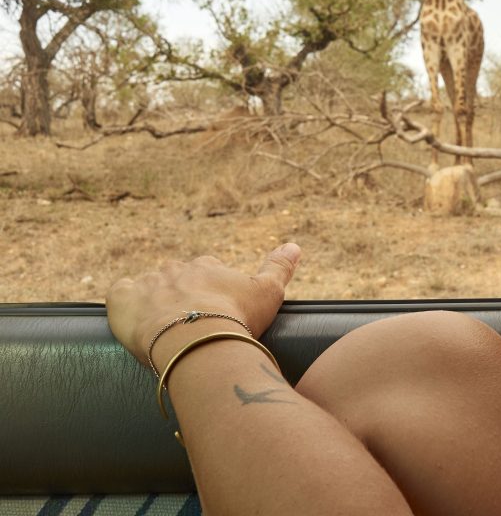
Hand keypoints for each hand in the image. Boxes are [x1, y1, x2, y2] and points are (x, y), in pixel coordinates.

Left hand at [106, 243, 300, 364]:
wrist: (198, 341)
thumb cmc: (236, 318)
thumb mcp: (268, 292)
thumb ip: (280, 267)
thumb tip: (295, 245)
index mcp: (207, 266)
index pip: (208, 269)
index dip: (212, 290)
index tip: (216, 308)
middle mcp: (176, 270)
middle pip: (177, 277)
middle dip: (182, 295)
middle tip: (190, 322)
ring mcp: (148, 284)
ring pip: (149, 286)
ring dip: (154, 301)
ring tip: (162, 327)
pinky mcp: (122, 301)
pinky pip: (119, 294)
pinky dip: (124, 302)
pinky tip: (133, 318)